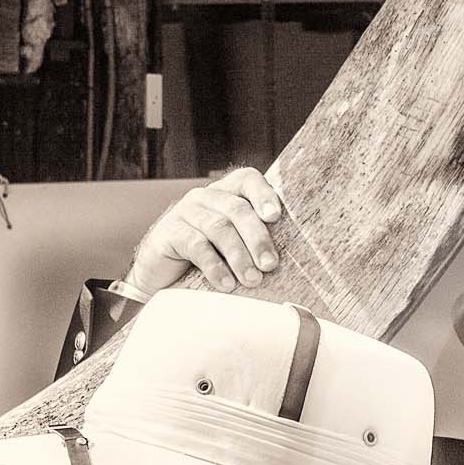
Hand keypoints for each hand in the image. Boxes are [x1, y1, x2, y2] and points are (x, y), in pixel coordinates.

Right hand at [124, 166, 284, 294]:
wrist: (164, 278)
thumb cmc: (211, 262)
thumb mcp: (237, 247)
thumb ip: (258, 241)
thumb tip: (299, 258)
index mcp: (227, 194)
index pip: (247, 179)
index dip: (263, 194)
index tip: (275, 217)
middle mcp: (205, 197)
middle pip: (237, 209)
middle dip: (257, 238)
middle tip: (270, 265)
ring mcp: (185, 212)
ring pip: (219, 228)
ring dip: (240, 256)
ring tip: (252, 280)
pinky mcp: (169, 232)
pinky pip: (196, 246)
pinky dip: (215, 267)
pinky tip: (226, 284)